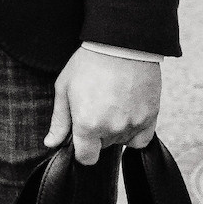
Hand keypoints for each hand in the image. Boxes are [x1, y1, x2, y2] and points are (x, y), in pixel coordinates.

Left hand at [45, 46, 162, 165]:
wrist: (122, 46)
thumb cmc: (88, 65)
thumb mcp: (64, 90)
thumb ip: (59, 121)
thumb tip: (51, 144)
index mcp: (88, 125)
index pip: (86, 158)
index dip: (80, 149)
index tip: (79, 137)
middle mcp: (113, 129)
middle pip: (102, 146)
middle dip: (96, 134)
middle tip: (94, 108)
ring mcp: (134, 124)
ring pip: (121, 141)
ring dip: (114, 131)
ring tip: (110, 105)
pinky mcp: (151, 117)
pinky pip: (142, 139)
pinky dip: (134, 133)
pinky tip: (126, 115)